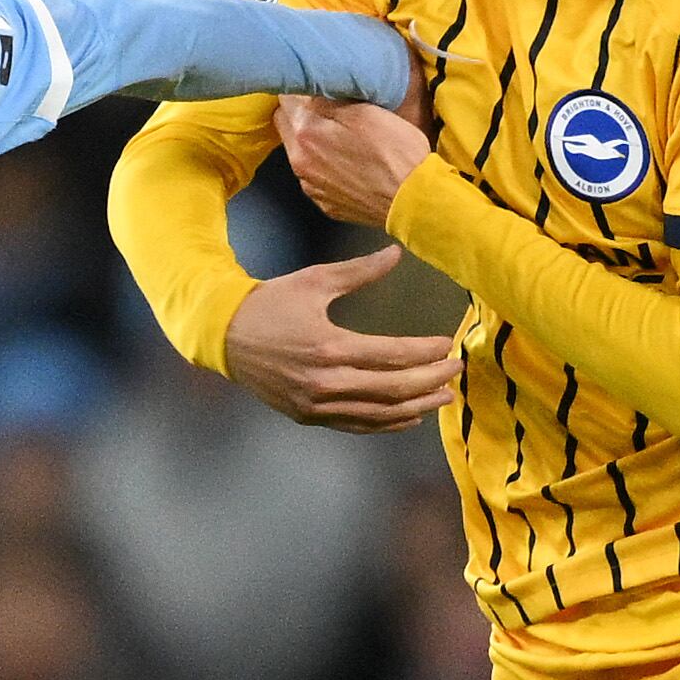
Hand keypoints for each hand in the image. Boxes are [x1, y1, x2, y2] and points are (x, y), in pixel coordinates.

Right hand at [220, 246, 458, 432]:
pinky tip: (410, 418)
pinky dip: (387, 424)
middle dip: (429, 380)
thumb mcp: (314, 280)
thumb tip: (397, 253)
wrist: (224, 335)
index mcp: (329, 346)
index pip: (391, 354)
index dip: (424, 351)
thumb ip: (359, 271)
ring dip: (416, 407)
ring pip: (378, 414)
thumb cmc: (270, 303)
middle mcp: (325, 382)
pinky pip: (357, 425)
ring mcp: (317, 405)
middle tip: (455, 370)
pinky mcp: (309, 416)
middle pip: (392, 389)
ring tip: (443, 397)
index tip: (447, 344)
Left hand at [276, 95, 434, 228]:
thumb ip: (328, 97)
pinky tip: (348, 163)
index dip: (301, 88)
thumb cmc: (396, 152)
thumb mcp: (364, 111)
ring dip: (311, 140)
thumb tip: (309, 88)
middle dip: (299, 112)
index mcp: (306, 133)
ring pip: (299, 152)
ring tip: (341, 137)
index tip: (318, 85)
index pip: (284, 97)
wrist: (413, 201)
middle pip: (285, 125)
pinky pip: (315, 176)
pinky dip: (324, 165)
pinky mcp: (325, 204)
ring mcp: (311, 187)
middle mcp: (300, 162)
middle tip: (327, 107)